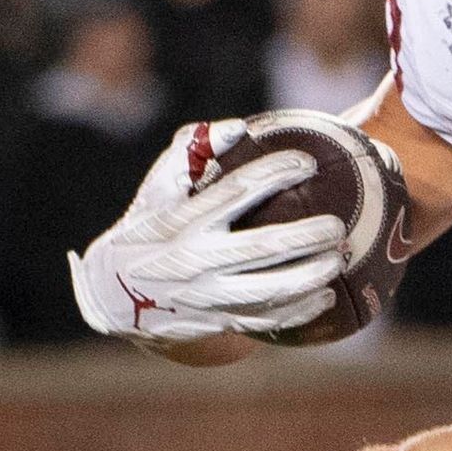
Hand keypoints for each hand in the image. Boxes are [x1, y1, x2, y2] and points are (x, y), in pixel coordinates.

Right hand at [68, 122, 345, 341]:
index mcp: (183, 221)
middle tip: (337, 225)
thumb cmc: (146, 229)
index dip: (275, 173)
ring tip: (339, 258)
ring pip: (270, 290)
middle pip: (263, 248)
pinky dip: (299, 310)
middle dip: (307, 236)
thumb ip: (190, 151)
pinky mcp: (216, 322)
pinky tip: (326, 296)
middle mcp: (195, 260)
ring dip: (311, 275)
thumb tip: (237, 128)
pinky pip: (266, 320)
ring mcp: (207, 296)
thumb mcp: (156, 188)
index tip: (308, 162)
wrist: (111, 296)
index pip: (237, 191)